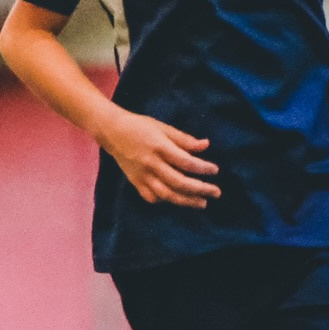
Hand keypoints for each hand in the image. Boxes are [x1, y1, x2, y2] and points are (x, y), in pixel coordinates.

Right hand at [101, 111, 219, 208]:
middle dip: (200, 189)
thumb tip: (206, 145)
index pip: (186, 162)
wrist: (112, 132)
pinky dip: (165, 200)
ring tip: (202, 203)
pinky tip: (177, 198)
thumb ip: (184, 139)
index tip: (215, 170)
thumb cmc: (140, 126)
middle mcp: (151, 163)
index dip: (203, 168)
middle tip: (216, 192)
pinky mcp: (135, 182)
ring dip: (186, 200)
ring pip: (166, 194)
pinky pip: (152, 197)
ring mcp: (142, 175)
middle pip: (179, 182)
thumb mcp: (163, 128)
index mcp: (160, 147)